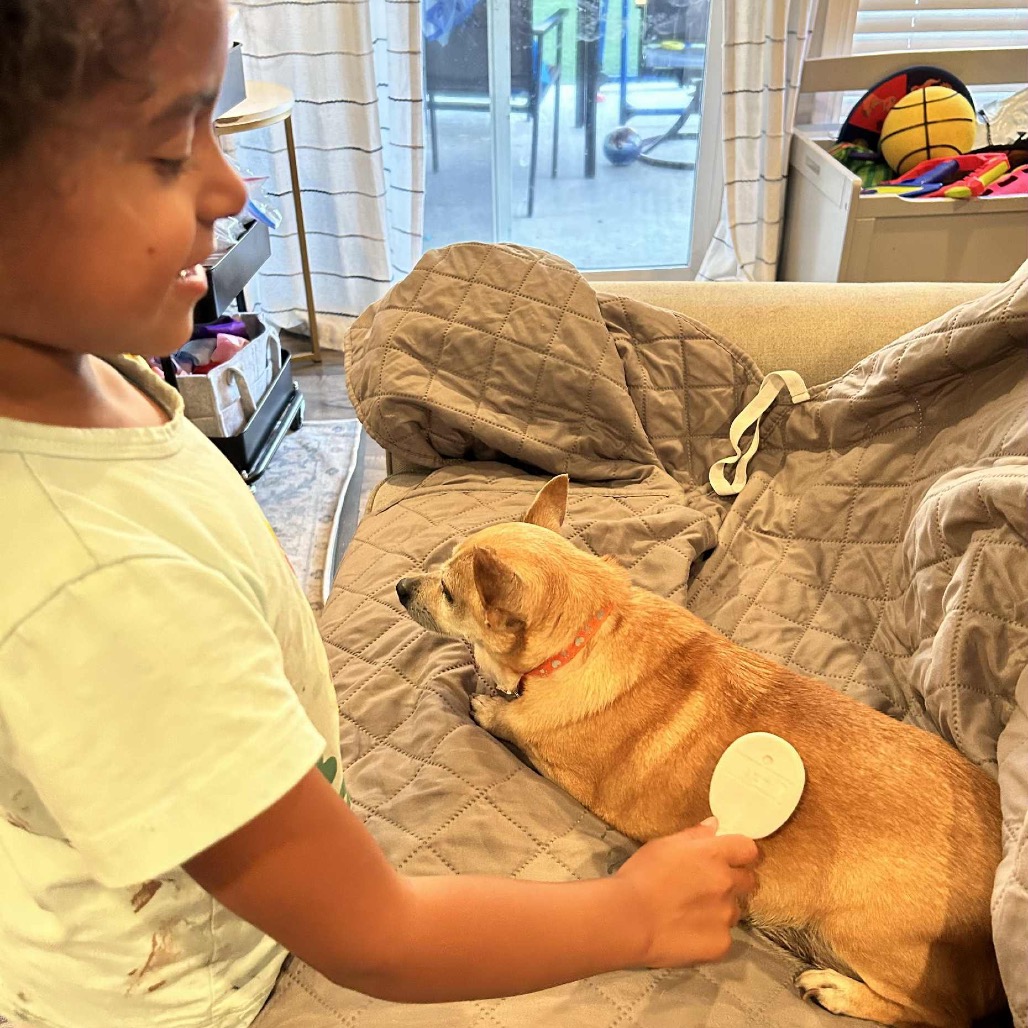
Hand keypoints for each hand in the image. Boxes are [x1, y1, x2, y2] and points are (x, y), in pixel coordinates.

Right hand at [615, 817, 758, 967]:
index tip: (729, 858)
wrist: (628, 919)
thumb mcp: (662, 845)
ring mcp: (726, 915)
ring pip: (734, 910)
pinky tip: (688, 933)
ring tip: (690, 913)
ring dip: (720, 909)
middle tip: (706, 887)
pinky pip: (724, 936)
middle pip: (747, 880)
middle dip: (733, 881)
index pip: (748, 849)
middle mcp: (726, 884)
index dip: (740, 853)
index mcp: (713, 855)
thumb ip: (693, 835)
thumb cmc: (640, 876)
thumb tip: (714, 826)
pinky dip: (711, 934)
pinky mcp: (721, 944)